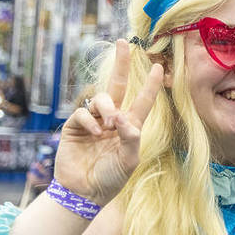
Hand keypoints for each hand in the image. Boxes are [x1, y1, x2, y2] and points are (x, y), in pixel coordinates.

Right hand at [54, 40, 163, 204]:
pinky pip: (83, 112)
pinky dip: (91, 120)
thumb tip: (122, 116)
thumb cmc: (111, 179)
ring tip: (108, 126)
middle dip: (122, 63)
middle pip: (118, 85)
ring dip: (106, 107)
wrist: (84, 192)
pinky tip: (96, 133)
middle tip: (123, 42)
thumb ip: (130, 138)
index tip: (159, 66)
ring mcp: (93, 121)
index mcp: (130, 126)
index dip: (151, 84)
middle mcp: (113, 120)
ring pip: (101, 98)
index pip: (143, 101)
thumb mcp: (129, 160)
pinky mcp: (75, 127)